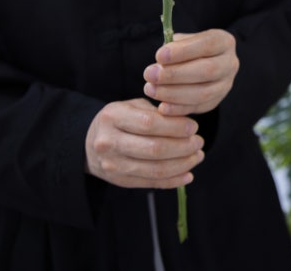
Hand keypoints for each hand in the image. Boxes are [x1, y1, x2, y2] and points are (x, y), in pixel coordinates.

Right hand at [85, 98, 204, 188]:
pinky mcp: (120, 181)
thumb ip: (158, 113)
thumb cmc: (121, 120)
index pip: (150, 124)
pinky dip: (173, 181)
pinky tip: (188, 175)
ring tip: (197, 156)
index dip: (176, 127)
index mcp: (112, 117)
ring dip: (182, 164)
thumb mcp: (134, 107)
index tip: (194, 127)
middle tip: (199, 142)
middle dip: (183, 147)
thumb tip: (187, 125)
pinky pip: (151, 183)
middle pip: (154, 149)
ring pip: (155, 169)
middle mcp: (109, 142)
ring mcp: (113, 164)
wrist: (91, 143)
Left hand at [142, 29, 238, 115]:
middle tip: (150, 74)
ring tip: (150, 89)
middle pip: (207, 70)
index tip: (159, 55)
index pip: (207, 44)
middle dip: (175, 74)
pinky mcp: (216, 101)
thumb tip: (161, 61)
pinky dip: (179, 109)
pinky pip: (198, 108)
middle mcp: (230, 63)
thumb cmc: (186, 49)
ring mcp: (225, 84)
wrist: (197, 62)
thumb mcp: (182, 41)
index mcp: (224, 42)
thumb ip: (174, 48)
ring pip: (203, 93)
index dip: (183, 51)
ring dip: (173, 93)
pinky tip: (162, 107)